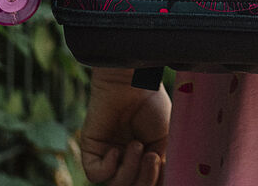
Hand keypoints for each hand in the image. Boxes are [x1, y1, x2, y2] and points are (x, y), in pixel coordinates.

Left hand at [79, 68, 170, 185]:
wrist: (135, 82)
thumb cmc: (153, 105)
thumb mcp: (165, 140)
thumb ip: (163, 164)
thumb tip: (167, 182)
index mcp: (142, 159)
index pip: (146, 182)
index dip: (155, 181)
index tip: (166, 166)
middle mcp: (124, 160)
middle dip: (144, 180)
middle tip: (152, 158)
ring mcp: (107, 156)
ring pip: (115, 184)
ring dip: (129, 170)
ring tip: (137, 146)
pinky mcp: (91, 149)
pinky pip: (95, 175)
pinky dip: (108, 167)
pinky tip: (116, 149)